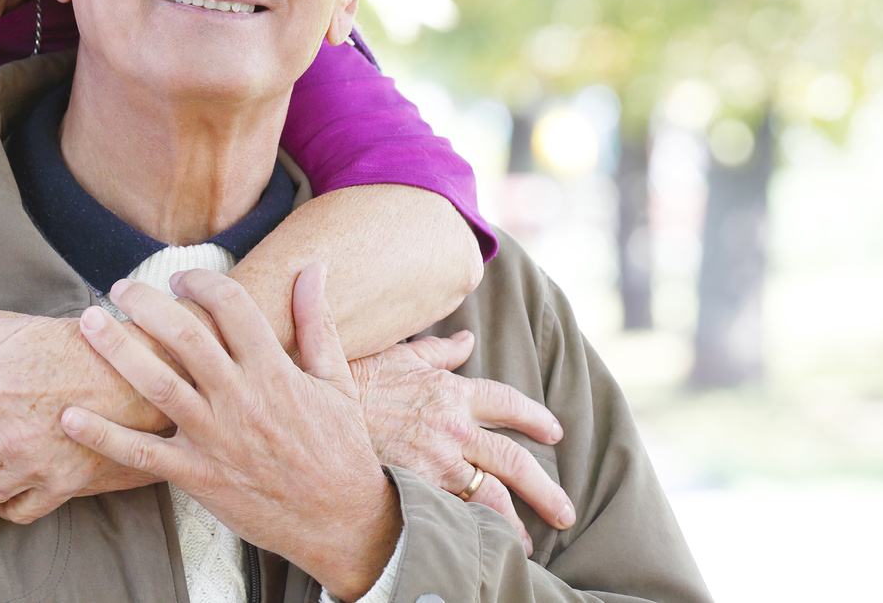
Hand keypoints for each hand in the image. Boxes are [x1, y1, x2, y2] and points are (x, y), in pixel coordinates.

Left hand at [61, 265, 400, 602]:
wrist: (339, 520)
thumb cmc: (339, 447)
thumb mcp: (336, 380)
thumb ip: (317, 322)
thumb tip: (312, 268)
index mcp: (275, 371)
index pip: (232, 306)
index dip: (202, 281)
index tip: (180, 277)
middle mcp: (241, 399)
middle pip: (186, 336)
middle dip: (148, 304)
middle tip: (119, 288)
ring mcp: (216, 439)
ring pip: (157, 385)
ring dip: (117, 351)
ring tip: (88, 324)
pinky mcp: (198, 476)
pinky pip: (142, 454)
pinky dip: (103, 436)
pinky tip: (70, 416)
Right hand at [350, 332, 574, 554]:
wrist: (317, 410)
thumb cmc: (355, 379)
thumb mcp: (398, 354)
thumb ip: (437, 350)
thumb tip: (466, 339)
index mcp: (452, 392)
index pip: (508, 404)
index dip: (535, 418)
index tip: (553, 433)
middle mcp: (453, 428)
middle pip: (513, 461)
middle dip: (544, 488)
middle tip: (564, 510)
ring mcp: (436, 462)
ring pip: (490, 496)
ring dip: (513, 522)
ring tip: (527, 543)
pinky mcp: (417, 487)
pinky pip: (454, 513)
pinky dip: (472, 530)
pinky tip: (481, 544)